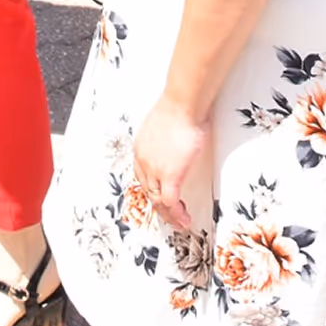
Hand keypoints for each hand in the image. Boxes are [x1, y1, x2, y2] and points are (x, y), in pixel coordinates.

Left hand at [134, 96, 208, 230]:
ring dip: (168, 214)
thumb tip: (175, 141)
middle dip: (159, 206)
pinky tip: (184, 219)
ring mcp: (155, 170)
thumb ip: (166, 138)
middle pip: (148, 191)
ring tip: (179, 221)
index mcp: (141, 148)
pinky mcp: (171, 176)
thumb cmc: (179, 108)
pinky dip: (177, 214)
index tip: (160, 196)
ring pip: (158, 201)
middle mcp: (143, 161)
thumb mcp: (165, 125)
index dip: (152, 189)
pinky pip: (171, 203)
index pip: (142, 176)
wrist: (183, 104)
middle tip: (170, 215)